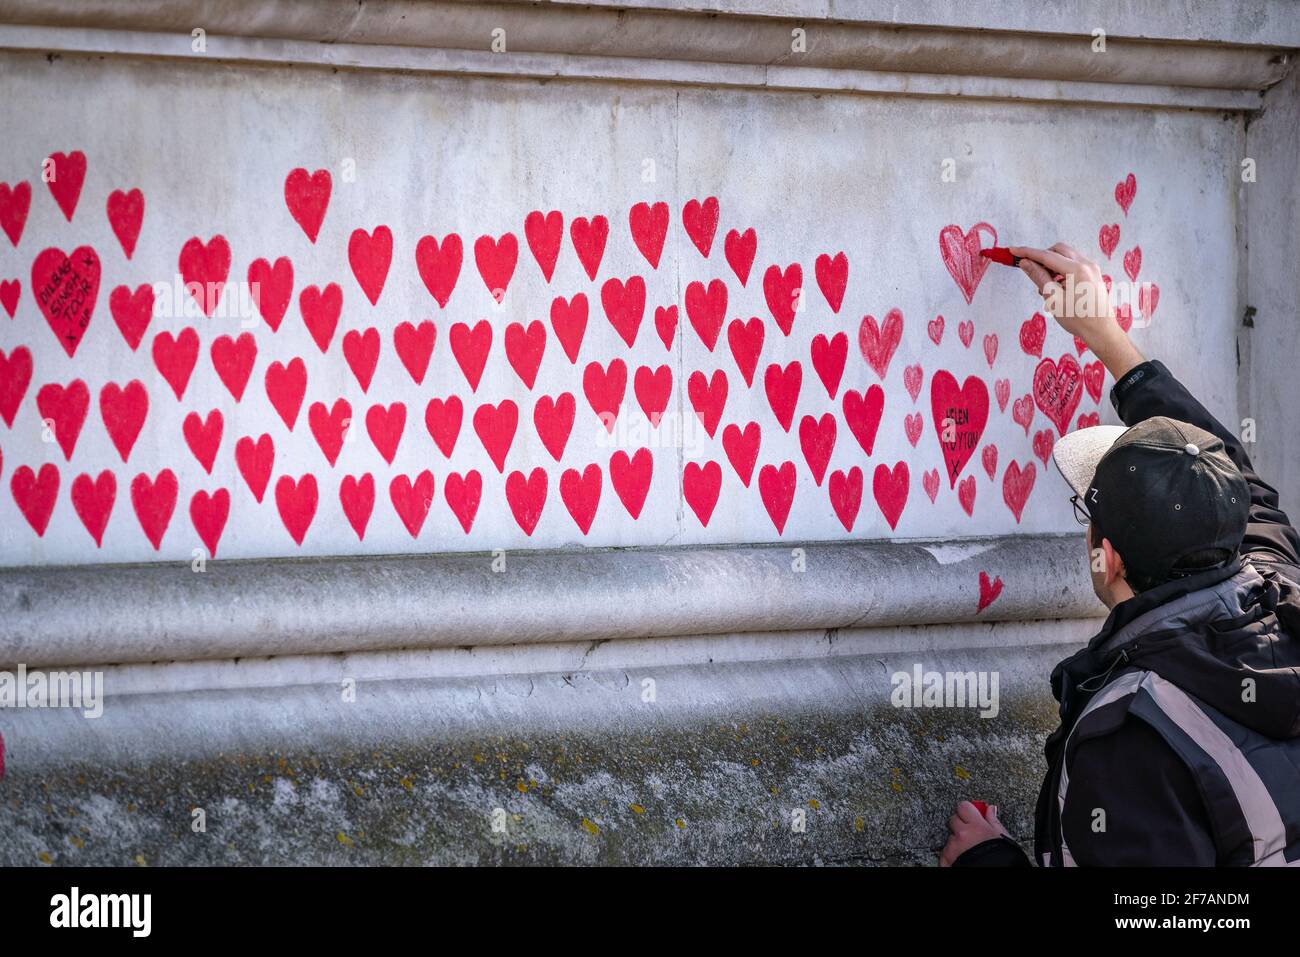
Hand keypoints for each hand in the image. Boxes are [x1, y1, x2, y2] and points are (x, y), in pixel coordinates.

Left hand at [938, 801, 1010, 866]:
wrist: (997, 871)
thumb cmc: (1002, 857)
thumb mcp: (1001, 837)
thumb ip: (993, 821)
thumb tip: (990, 809)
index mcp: (976, 825)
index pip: (963, 806)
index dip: (967, 810)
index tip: (971, 815)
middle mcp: (962, 834)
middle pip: (954, 819)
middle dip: (961, 824)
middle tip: (971, 833)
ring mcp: (953, 847)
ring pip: (950, 836)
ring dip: (957, 840)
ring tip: (969, 849)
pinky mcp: (947, 859)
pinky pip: (945, 851)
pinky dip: (951, 853)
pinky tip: (962, 856)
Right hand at [1009, 242, 1143, 380]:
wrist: (1101, 331)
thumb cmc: (1077, 318)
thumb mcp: (1054, 299)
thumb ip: (1039, 277)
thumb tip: (1025, 263)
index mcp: (1077, 269)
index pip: (1047, 255)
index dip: (1028, 252)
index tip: (1012, 250)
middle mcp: (1087, 264)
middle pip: (1058, 250)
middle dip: (1042, 256)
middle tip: (1030, 270)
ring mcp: (1092, 268)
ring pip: (1066, 256)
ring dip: (1052, 264)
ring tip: (1045, 285)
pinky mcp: (1093, 273)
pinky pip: (1073, 264)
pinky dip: (1061, 269)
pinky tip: (1057, 287)